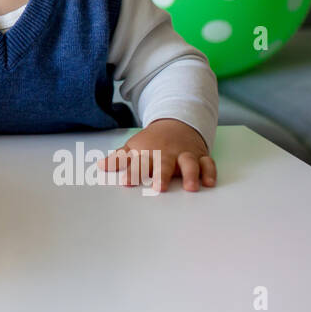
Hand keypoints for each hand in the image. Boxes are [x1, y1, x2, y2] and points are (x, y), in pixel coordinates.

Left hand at [100, 118, 216, 192]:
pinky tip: (209, 183)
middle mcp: (168, 154)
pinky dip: (210, 172)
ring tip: (190, 188)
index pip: (139, 163)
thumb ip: (120, 159)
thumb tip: (101, 166)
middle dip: (162, 175)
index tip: (126, 182)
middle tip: (159, 188)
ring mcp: (185, 155)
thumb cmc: (153, 141)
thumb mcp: (134, 147)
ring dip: (191, 174)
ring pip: (190, 163)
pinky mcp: (200, 156)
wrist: (176, 123)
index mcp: (149, 153)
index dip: (132, 173)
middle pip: (165, 164)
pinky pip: (207, 163)